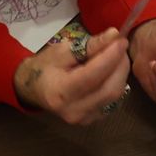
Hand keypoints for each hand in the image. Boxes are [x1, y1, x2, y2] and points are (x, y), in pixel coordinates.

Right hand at [14, 27, 130, 124]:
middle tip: (121, 46)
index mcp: (61, 92)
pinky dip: (116, 83)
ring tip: (117, 56)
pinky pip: (113, 101)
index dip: (111, 56)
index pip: (93, 74)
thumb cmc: (45, 66)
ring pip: (115, 96)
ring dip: (121, 73)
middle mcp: (74, 110)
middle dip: (120, 65)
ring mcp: (84, 118)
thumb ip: (89, 45)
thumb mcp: (62, 50)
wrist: (33, 89)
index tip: (120, 40)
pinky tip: (112, 71)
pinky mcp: (92, 119)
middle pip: (109, 89)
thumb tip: (114, 35)